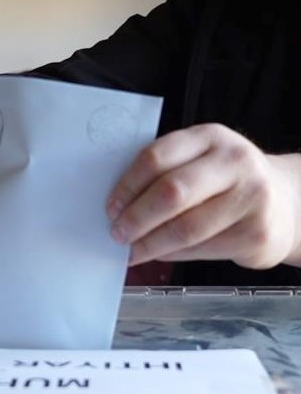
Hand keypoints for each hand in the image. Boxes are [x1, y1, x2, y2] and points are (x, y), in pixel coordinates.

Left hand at [107, 123, 300, 268]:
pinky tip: (159, 254)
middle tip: (117, 233)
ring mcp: (251, 198)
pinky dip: (172, 255)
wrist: (284, 201)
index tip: (110, 207)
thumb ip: (164, 172)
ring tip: (131, 250)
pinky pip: (201, 249)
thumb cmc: (224, 181)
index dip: (127, 185)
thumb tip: (118, 207)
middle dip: (136, 218)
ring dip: (150, 243)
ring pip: (185, 228)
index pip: (157, 157)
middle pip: (171, 192)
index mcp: (209, 137)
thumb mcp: (200, 160)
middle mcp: (235, 162)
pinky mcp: (256, 233)